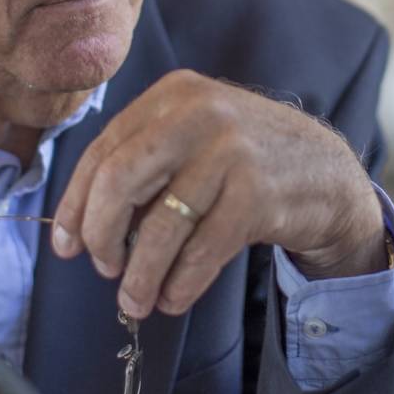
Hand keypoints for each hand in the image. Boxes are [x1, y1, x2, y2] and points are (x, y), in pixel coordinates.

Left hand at [51, 69, 387, 319]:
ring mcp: (232, 151)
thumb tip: (81, 225)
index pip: (103, 150)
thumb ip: (143, 163)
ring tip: (136, 300)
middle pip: (120, 180)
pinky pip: (202, 251)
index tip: (66, 244)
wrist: (328, 173)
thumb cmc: (245, 161)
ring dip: (141, 275)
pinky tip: (173, 297)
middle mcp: (200, 113)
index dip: (76, 204)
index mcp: (173, 94)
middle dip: (101, 234)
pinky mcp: (258, 194)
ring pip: (162, 225)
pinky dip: (181, 282)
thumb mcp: (194, 136)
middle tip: (104, 268)